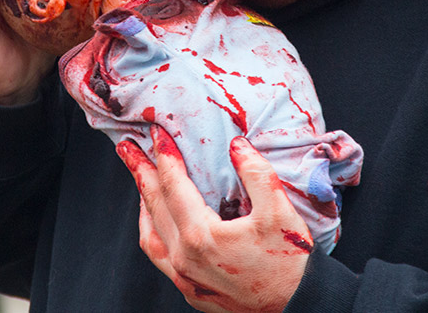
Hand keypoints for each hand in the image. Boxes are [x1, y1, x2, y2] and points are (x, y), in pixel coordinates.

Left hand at [116, 125, 309, 311]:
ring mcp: (185, 278)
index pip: (173, 185)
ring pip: (150, 234)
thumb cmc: (290, 263)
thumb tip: (236, 145)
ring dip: (143, 203)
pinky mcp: (191, 291)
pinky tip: (157, 221)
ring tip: (140, 180)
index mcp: (202, 236)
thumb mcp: (279, 211)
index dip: (164, 155)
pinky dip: (152, 231)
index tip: (156, 132)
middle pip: (153, 205)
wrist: (300, 307)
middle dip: (140, 171)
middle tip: (127, 148)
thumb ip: (255, 172)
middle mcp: (185, 259)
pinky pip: (159, 256)